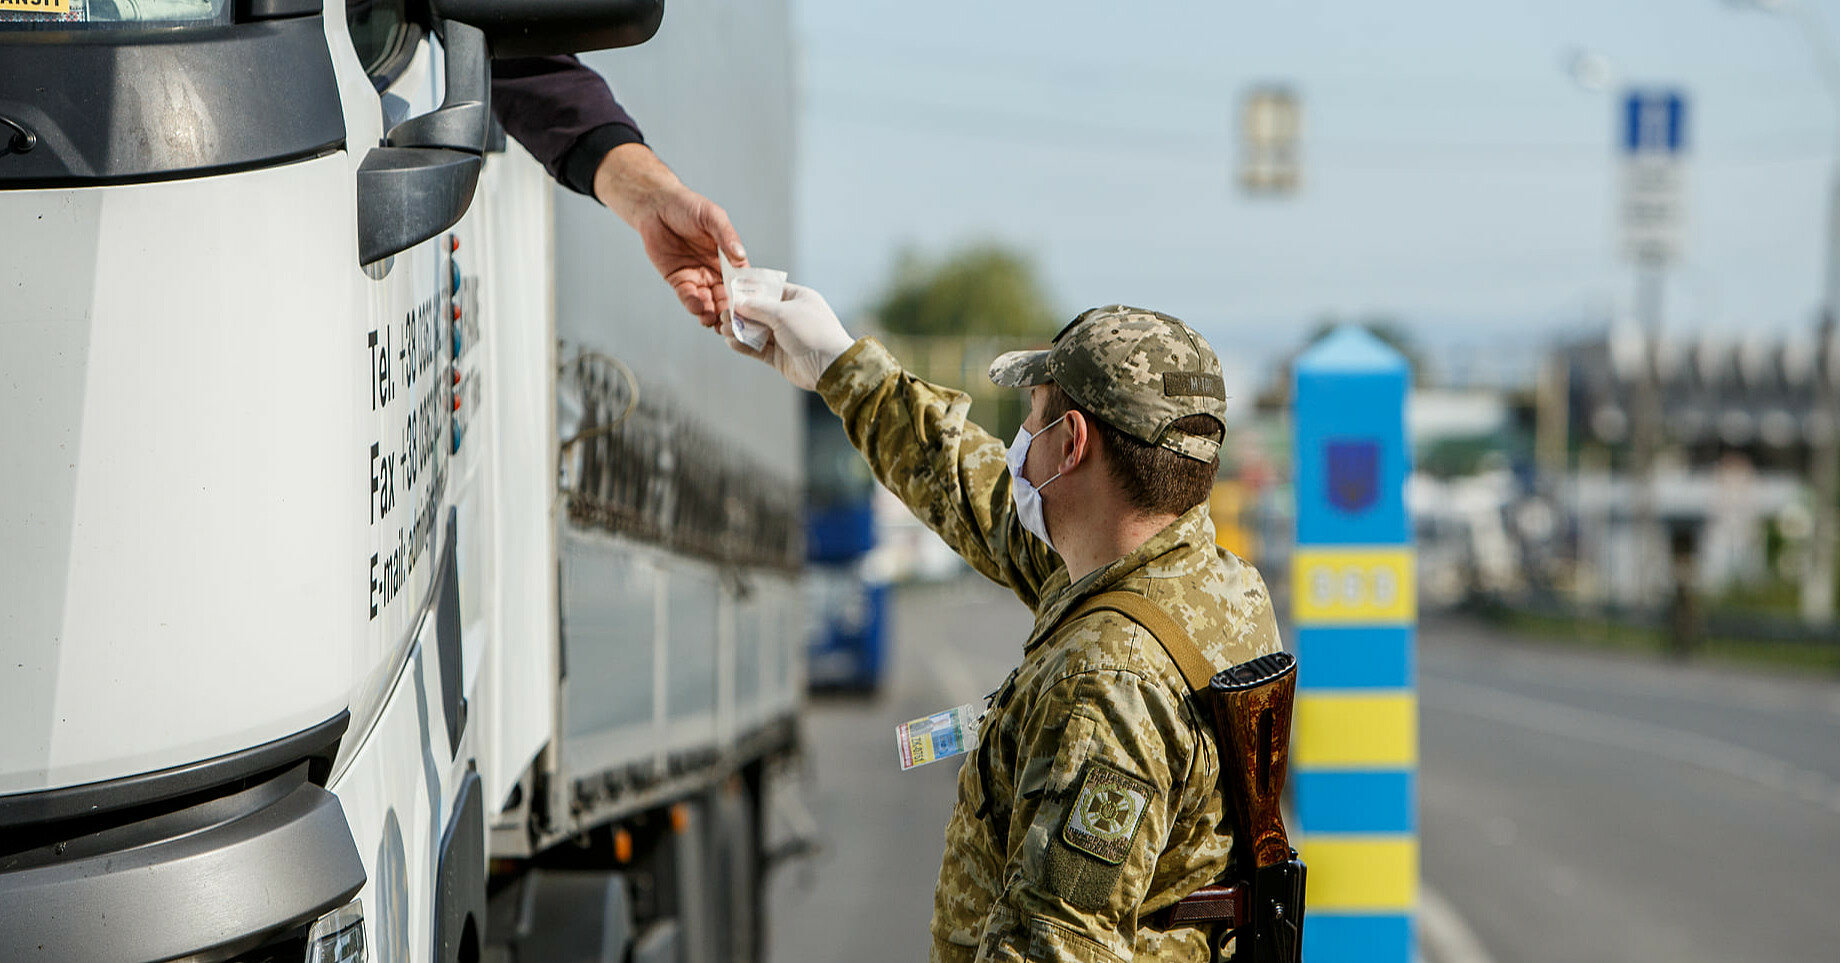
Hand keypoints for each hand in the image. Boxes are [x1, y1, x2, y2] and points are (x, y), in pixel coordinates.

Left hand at [593, 143, 746, 327]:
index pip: (742, 279)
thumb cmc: (688, 206)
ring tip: (714, 321)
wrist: (656, 206)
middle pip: (726, 296)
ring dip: (712, 313)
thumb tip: (740, 254)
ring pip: (709, 301)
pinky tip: (698, 309)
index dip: (746, 293)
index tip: (751, 307)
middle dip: (729, 310)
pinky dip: (694, 304)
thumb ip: (726, 235)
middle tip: (731, 322)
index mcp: (729, 256)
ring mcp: (697, 276)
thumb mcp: (712, 217)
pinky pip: (688, 296)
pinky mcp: (679, 280)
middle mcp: (715, 269)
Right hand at [723, 283, 857, 390]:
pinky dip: (745, 345)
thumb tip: (737, 303)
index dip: (750, 291)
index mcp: (797, 298)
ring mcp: (785, 337)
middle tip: (723, 315)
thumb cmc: (812, 332)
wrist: (829, 366)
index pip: (769, 290)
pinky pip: (758, 348)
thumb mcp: (783, 313)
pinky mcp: (780, 356)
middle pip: (759, 312)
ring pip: (756, 331)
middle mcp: (791, 316)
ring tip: (723, 329)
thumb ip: (757, 307)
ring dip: (739, 330)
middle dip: (740, 313)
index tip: (730, 292)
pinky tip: (732, 342)